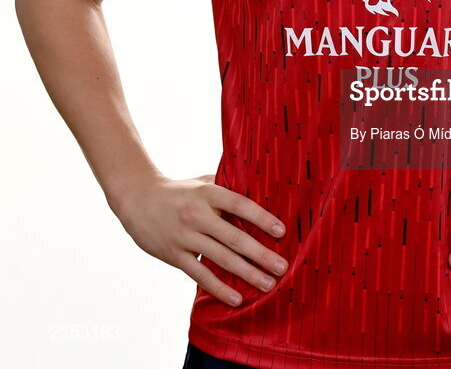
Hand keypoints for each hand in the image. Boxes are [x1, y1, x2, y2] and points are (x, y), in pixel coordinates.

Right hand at [111, 172, 287, 306]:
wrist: (137, 198)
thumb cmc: (178, 190)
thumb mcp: (201, 182)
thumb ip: (226, 187)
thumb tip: (258, 190)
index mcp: (208, 193)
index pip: (240, 205)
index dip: (261, 218)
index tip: (281, 232)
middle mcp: (198, 215)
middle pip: (234, 237)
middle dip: (261, 254)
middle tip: (282, 267)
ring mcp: (185, 236)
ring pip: (221, 259)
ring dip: (247, 273)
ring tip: (268, 284)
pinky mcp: (174, 255)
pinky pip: (200, 274)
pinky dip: (219, 288)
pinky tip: (237, 299)